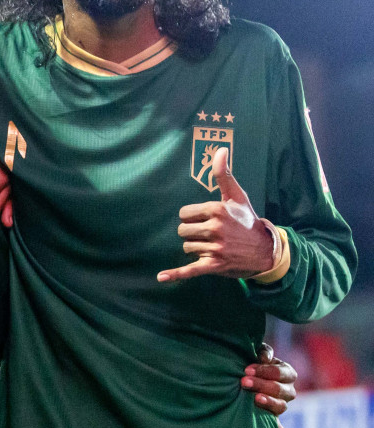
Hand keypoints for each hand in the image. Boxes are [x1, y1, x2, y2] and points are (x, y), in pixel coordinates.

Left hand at [158, 148, 275, 282]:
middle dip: (193, 233)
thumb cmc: (247, 220)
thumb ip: (224, 174)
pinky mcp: (214, 265)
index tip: (207, 220)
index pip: (184, 214)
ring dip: (196, 248)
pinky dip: (175, 274)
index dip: (192, 218)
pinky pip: (190, 270)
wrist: (265, 249)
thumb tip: (220, 150)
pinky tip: (161, 277)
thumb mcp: (236, 196)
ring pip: (186, 247)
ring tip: (214, 246)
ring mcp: (215, 248)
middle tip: (211, 234)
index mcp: (216, 210)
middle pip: (182, 231)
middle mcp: (215, 228)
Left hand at [243, 342, 296, 416]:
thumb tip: (264, 358)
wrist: (244, 379)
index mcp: (287, 373)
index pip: (282, 373)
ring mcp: (282, 405)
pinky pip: (279, 426)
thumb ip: (263, 352)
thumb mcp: (257, 353)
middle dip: (261, 385)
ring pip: (281, 406)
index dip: (265, 371)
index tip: (247, 370)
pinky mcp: (273, 417)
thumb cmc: (253, 363)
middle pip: (280, 389)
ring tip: (254, 399)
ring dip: (267, 402)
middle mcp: (289, 390)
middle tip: (244, 381)